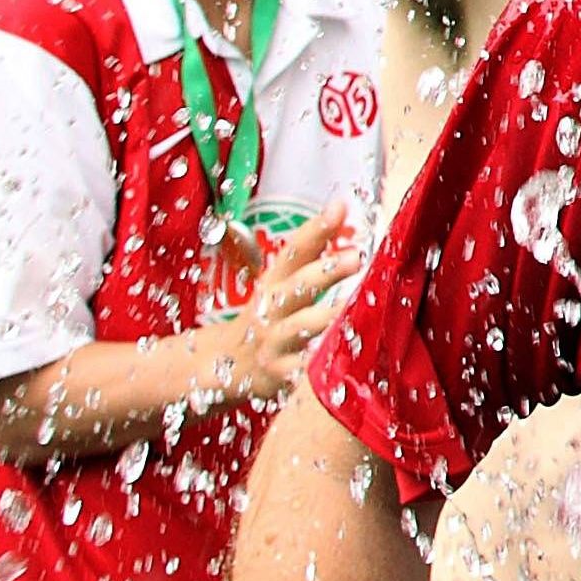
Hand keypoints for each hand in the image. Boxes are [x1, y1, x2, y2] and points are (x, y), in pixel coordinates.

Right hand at [210, 209, 366, 403]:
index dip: (315, 229)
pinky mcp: (278, 374)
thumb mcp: (282, 284)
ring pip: (299, 328)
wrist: (224, 367)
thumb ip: (312, 251)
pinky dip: (315, 367)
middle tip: (356, 256)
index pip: (293, 250)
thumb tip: (342, 205)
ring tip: (352, 309)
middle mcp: (271, 309)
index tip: (340, 207)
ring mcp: (273, 342)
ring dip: (325, 317)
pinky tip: (336, 360)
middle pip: (297, 286)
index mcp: (273, 283)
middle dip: (325, 271)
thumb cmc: (269, 318)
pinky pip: (299, 371)